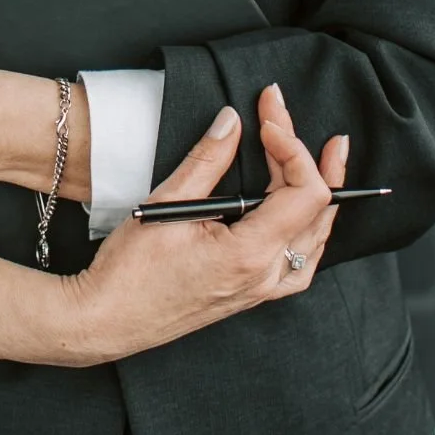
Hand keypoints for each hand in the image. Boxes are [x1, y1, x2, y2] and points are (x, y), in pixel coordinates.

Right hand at [61, 84, 347, 364]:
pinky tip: (302, 211)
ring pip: (315, 237)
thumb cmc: (130, 273)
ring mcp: (262, 289)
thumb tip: (232, 122)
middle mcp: (265, 276)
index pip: (306, 193)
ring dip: (319, 192)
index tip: (266, 120)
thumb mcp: (168, 204)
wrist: (109, 320)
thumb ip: (207, 160)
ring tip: (324, 156)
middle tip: (280, 114)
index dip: (293, 147)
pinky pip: (301, 262)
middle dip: (303, 154)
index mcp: (250, 254)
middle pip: (315, 209)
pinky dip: (309, 229)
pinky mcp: (251, 294)